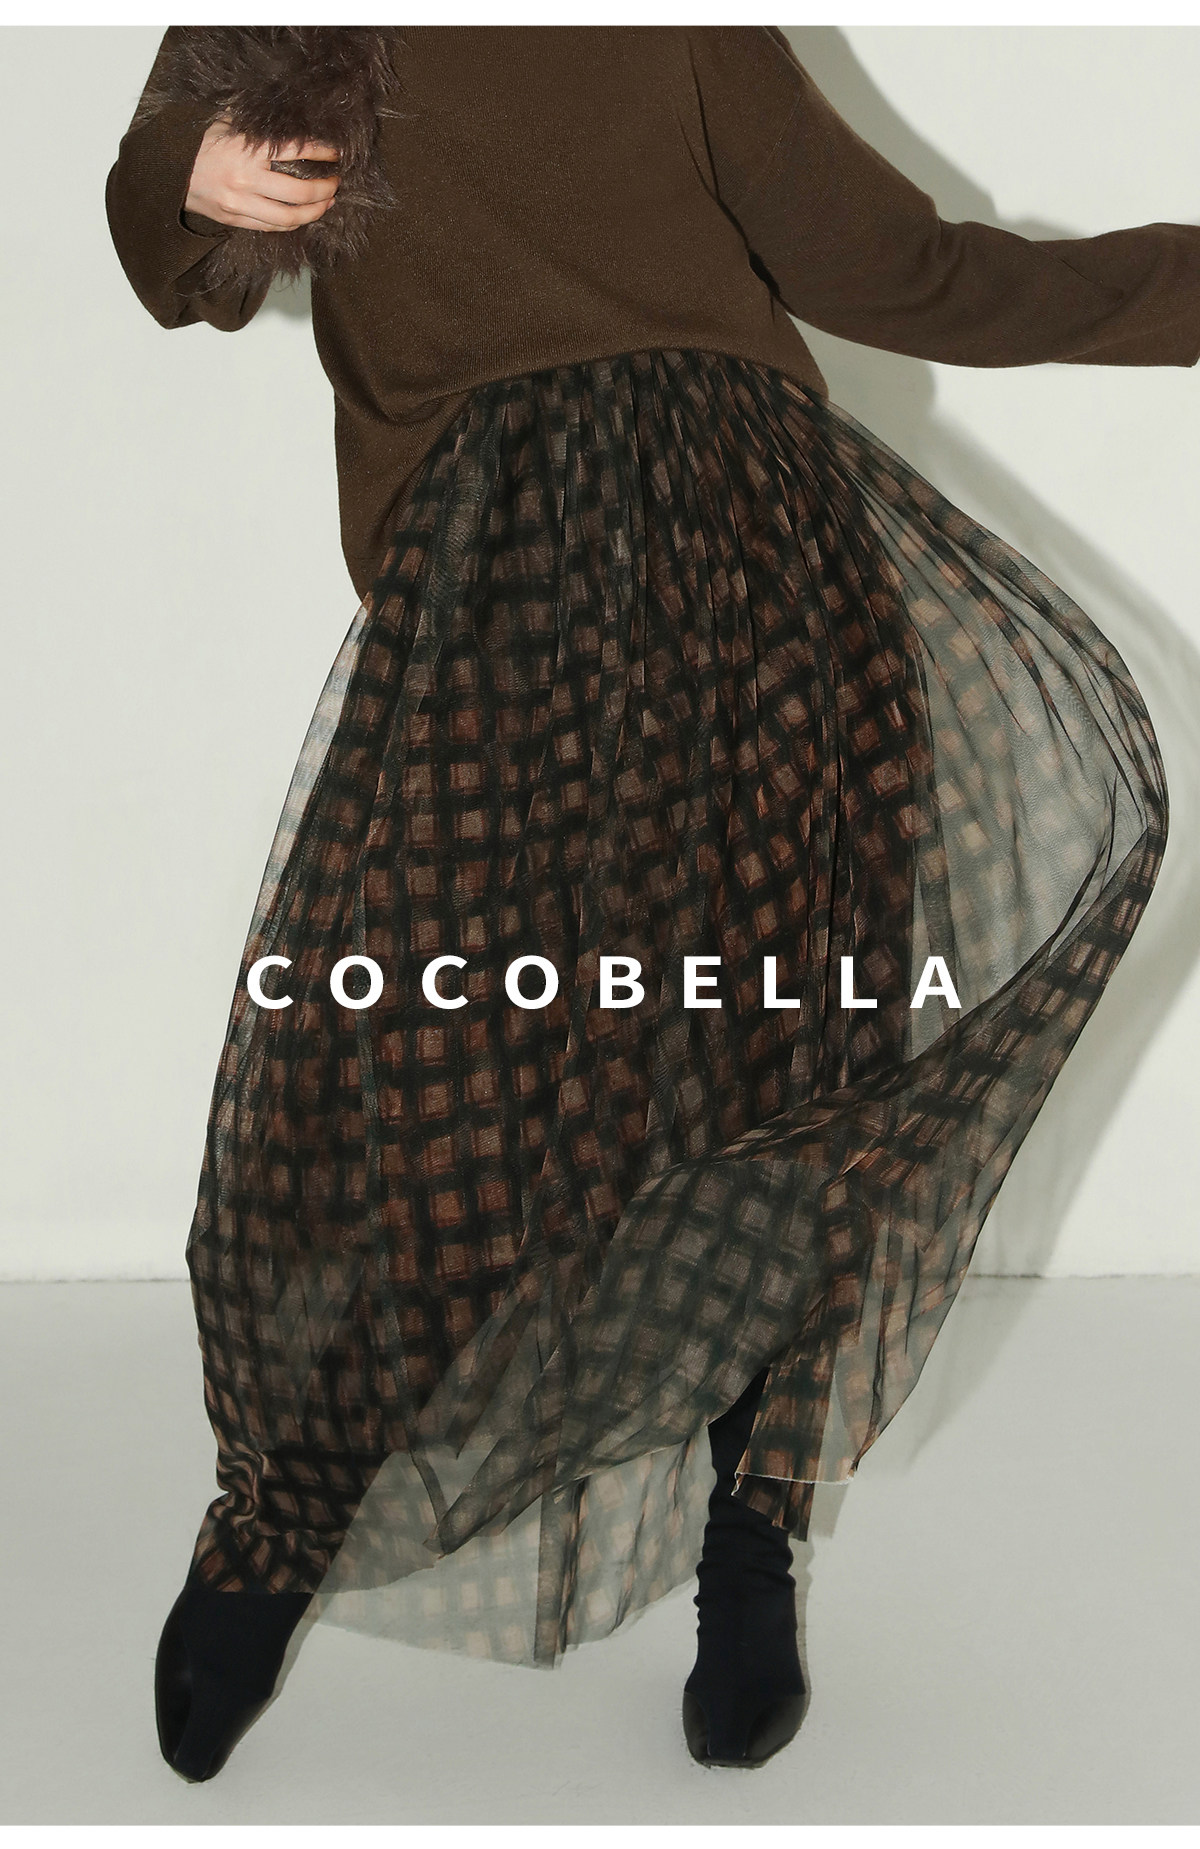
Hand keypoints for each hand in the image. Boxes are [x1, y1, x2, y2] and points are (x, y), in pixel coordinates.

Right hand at [185, 121, 340, 230]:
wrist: (171, 173)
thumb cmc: (202, 145)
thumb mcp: (226, 123)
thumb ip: (255, 121)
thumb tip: (285, 110)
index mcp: (247, 150)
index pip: (295, 151)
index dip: (321, 153)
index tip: (335, 154)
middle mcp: (246, 178)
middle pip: (300, 192)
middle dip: (324, 189)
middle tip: (336, 183)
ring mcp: (241, 203)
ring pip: (290, 216)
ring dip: (314, 211)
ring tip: (327, 203)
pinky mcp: (236, 220)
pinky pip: (273, 226)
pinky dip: (293, 222)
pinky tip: (304, 215)